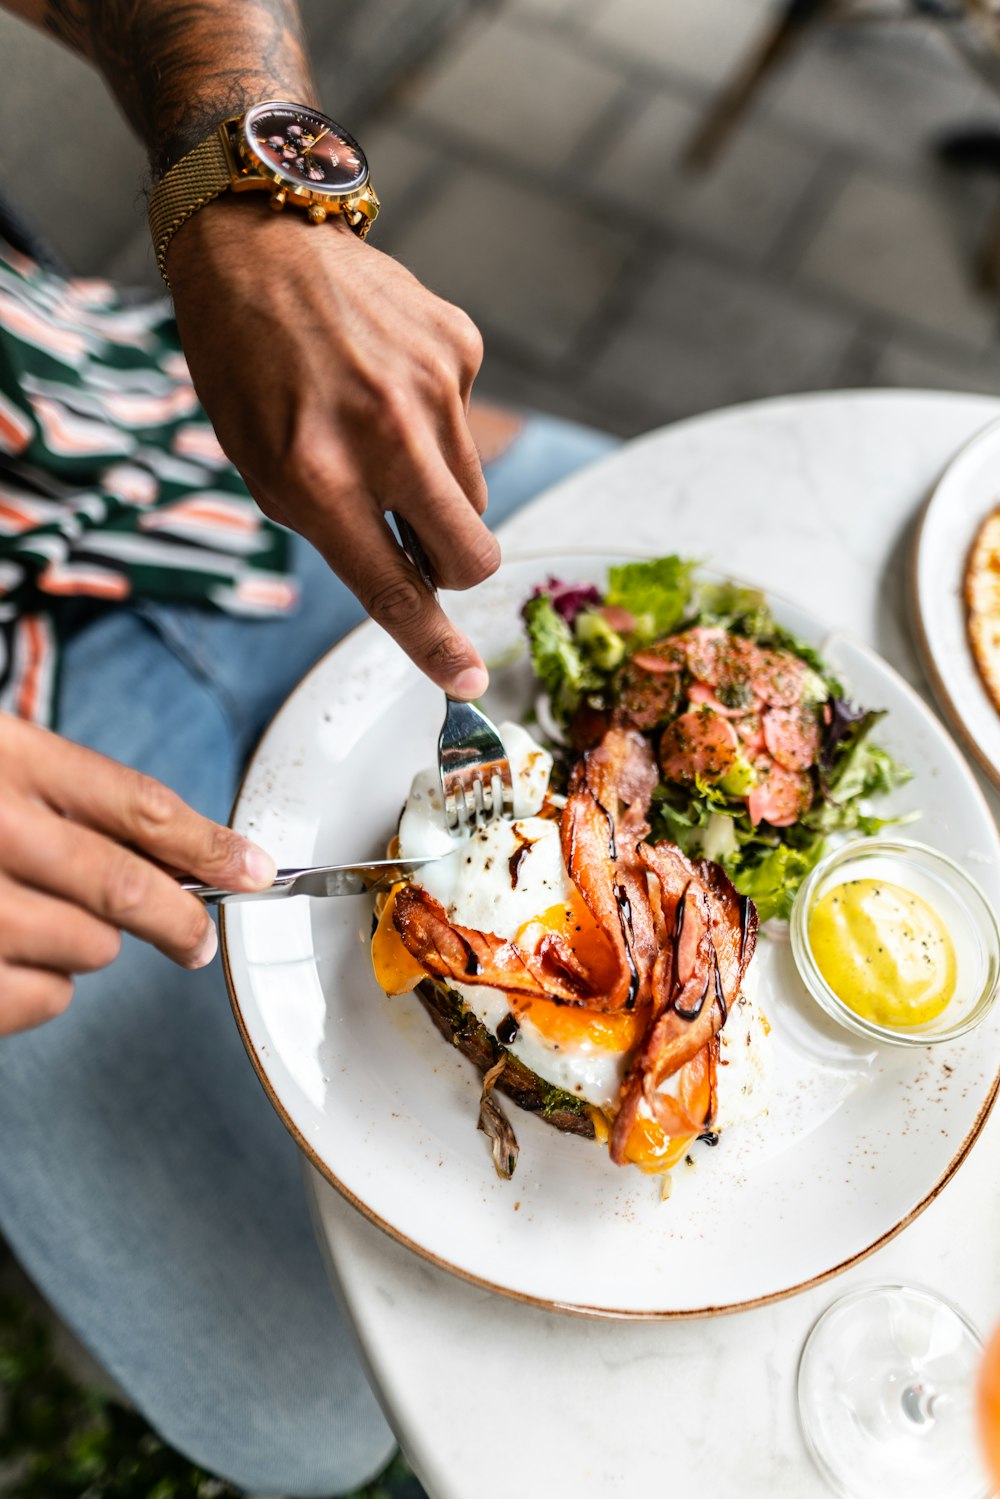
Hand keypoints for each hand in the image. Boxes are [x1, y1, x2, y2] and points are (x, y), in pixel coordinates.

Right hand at [0, 715, 275, 1035]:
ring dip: (84, 948)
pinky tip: (3, 959)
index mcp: (2, 757)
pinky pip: (39, 1000)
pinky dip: (37, 990)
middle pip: (127, 887)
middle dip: (180, 920)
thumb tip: (177, 852)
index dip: (209, 843)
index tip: (252, 869)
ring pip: (88, 952)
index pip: (136, 805)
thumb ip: (60, 795)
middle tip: (194, 936)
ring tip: (32, 922)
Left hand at [168, 198, 498, 697]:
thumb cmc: (245, 367)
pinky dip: (434, 421)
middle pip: (471, 553)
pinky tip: (385, 379)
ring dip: (437, 491)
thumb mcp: (261, 465)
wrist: (257, 240)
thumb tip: (413, 577)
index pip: (395, 589)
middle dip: (453, 569)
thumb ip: (334, 529)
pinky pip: (468, 423)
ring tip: (379, 439)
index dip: (434, 647)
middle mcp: (384, 434)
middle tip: (419, 547)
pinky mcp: (459, 346)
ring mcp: (432, 386)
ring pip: (474, 493)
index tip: (466, 682)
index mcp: (316, 476)